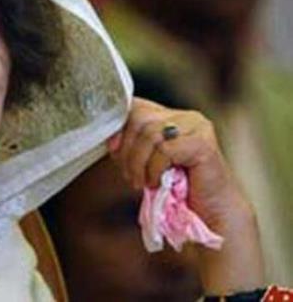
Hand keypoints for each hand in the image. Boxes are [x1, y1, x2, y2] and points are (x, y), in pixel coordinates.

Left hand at [107, 97, 264, 293]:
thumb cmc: (177, 190)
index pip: (135, 105)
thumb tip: (111, 138)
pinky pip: (165, 149)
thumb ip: (129, 145)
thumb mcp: (145, 162)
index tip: (114, 150)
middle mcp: (186, 116)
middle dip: (127, 150)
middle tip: (130, 175)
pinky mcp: (203, 144)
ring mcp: (197, 127)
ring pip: (150, 133)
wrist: (210, 215)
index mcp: (171, 116)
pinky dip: (155, 169)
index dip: (118, 127)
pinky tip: (160, 182)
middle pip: (138, 117)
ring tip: (143, 182)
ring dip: (139, 163)